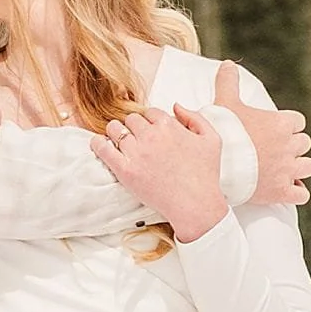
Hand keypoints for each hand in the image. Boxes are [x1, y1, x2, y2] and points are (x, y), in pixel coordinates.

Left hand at [93, 104, 228, 241]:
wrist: (196, 206)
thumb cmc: (205, 175)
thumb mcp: (212, 139)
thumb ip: (195, 117)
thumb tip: (175, 105)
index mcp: (169, 125)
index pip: (149, 112)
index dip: (150, 121)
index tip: (151, 130)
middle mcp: (151, 136)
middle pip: (131, 119)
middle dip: (134, 126)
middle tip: (136, 137)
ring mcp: (136, 153)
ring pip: (115, 130)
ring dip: (116, 131)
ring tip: (118, 139)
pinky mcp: (125, 171)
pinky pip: (104, 149)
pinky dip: (98, 143)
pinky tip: (98, 143)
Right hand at [212, 59, 310, 210]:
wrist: (216, 165)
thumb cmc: (223, 132)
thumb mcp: (224, 102)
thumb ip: (228, 82)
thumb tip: (227, 63)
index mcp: (282, 124)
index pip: (299, 122)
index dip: (288, 125)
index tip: (275, 130)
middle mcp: (289, 147)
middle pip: (304, 144)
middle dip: (293, 146)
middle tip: (276, 150)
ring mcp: (287, 171)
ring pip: (307, 167)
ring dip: (298, 168)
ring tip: (283, 169)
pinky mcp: (282, 192)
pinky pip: (302, 193)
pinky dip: (297, 192)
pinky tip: (287, 189)